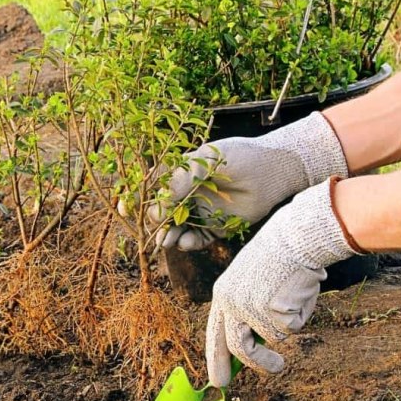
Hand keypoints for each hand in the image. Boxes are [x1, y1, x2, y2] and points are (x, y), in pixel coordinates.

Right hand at [155, 112, 349, 250]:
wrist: (274, 171)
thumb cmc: (239, 158)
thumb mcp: (204, 163)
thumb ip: (178, 184)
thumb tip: (156, 210)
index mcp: (181, 173)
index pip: (153, 189)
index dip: (139, 200)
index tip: (126, 211)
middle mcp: (189, 194)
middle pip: (162, 213)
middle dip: (154, 224)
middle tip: (152, 232)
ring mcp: (202, 211)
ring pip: (177, 228)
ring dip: (168, 236)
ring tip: (166, 242)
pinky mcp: (217, 228)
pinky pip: (197, 239)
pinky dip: (188, 243)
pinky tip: (185, 242)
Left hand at [205, 178, 359, 385]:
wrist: (293, 237)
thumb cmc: (278, 257)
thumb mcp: (251, 281)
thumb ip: (248, 310)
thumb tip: (257, 345)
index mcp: (222, 294)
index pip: (215, 333)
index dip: (217, 358)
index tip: (218, 380)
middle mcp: (231, 304)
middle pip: (238, 347)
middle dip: (256, 365)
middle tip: (275, 370)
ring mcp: (251, 309)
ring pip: (272, 339)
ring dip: (284, 332)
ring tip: (292, 308)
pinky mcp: (272, 312)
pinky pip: (291, 327)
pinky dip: (300, 315)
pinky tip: (298, 292)